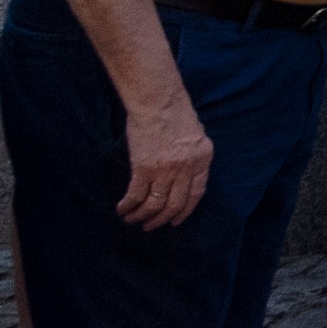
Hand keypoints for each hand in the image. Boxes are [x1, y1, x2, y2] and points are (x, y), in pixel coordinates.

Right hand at [115, 90, 212, 229]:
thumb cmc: (176, 113)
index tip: (174, 221)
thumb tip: (183, 178)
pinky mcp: (144, 169)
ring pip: (154, 204)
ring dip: (142, 216)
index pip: (197, 194)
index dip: (185, 211)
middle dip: (161, 219)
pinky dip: (129, 206)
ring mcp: (166, 170)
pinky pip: (136, 196)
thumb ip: (193, 157)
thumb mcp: (196, 136)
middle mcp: (187, 168)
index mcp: (203, 159)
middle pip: (175, 204)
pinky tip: (122, 209)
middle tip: (150, 226)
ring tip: (132, 220)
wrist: (158, 101)